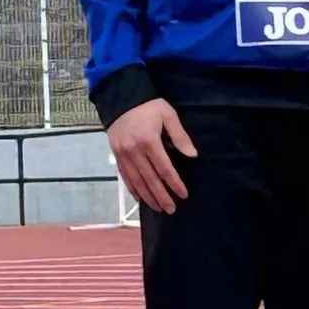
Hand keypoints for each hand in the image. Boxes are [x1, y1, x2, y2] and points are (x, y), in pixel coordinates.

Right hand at [108, 99, 196, 214]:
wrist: (121, 99)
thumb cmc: (149, 106)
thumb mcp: (168, 115)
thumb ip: (180, 136)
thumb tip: (192, 155)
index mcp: (149, 141)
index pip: (164, 168)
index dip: (174, 183)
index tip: (183, 195)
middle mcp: (134, 151)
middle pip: (150, 179)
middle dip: (161, 196)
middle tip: (171, 209)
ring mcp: (123, 154)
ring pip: (136, 181)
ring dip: (147, 196)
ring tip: (158, 208)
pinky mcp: (116, 155)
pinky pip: (125, 176)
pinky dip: (133, 189)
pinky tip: (140, 198)